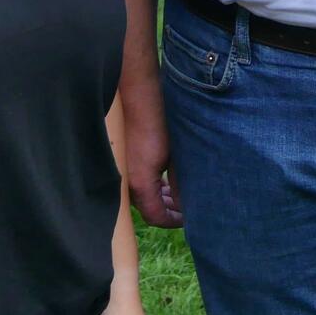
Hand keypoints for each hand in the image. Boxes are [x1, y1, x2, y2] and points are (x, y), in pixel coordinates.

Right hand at [125, 91, 182, 227]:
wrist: (138, 94)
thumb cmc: (159, 122)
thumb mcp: (176, 156)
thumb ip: (180, 184)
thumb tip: (185, 204)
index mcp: (140, 184)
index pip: (156, 217)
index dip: (175, 221)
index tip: (191, 218)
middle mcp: (127, 181)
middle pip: (148, 209)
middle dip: (169, 211)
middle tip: (189, 208)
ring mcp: (124, 171)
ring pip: (143, 196)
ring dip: (161, 198)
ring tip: (180, 195)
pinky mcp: (124, 161)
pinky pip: (138, 182)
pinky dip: (153, 186)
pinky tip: (166, 181)